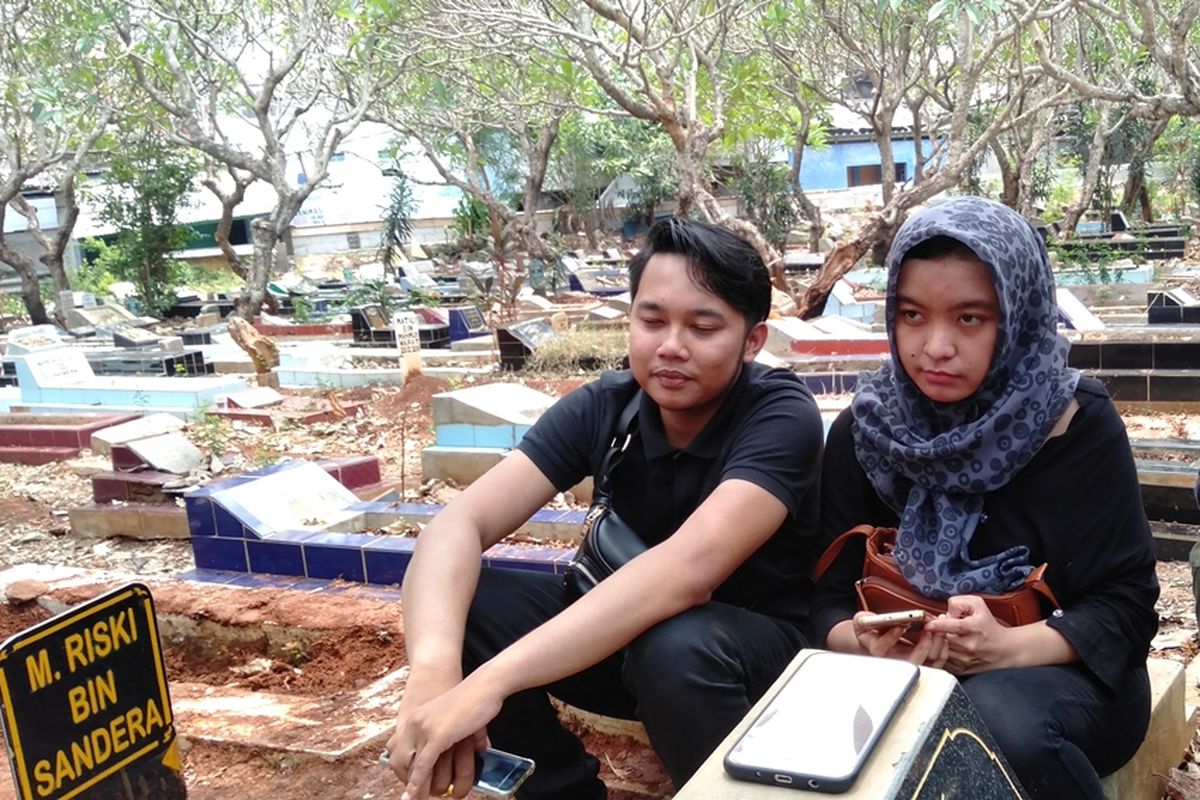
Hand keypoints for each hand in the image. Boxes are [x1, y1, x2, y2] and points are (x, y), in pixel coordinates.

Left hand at [386, 669, 502, 799]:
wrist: (485, 686)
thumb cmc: (475, 700)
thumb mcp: (452, 716)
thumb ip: (450, 733)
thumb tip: (470, 750)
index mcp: (415, 717)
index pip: (398, 749)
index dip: (402, 768)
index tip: (409, 782)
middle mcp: (414, 722)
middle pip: (399, 759)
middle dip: (404, 779)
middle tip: (412, 795)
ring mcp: (423, 728)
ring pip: (410, 766)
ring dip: (412, 788)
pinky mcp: (436, 736)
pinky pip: (423, 766)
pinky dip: (417, 784)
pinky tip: (414, 795)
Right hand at [844, 612, 948, 668]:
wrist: (876, 639)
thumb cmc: (870, 630)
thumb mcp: (862, 622)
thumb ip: (864, 619)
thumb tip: (867, 618)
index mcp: (877, 651)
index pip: (881, 649)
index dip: (891, 638)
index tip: (899, 625)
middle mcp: (894, 661)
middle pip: (911, 661)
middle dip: (923, 645)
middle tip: (928, 628)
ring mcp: (909, 663)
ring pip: (927, 663)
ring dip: (936, 645)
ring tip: (938, 628)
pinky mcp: (923, 663)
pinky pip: (937, 663)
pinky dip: (943, 651)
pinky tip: (942, 637)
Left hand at [923, 595, 1014, 674]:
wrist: (1004, 649)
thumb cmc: (988, 625)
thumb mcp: (977, 605)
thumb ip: (958, 603)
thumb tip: (943, 614)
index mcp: (975, 627)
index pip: (954, 626)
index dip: (939, 625)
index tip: (929, 624)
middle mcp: (970, 645)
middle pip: (944, 638)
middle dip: (937, 632)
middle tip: (939, 627)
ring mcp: (965, 659)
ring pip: (940, 651)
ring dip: (936, 643)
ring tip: (943, 636)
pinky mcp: (961, 669)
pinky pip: (942, 662)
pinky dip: (939, 654)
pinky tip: (945, 647)